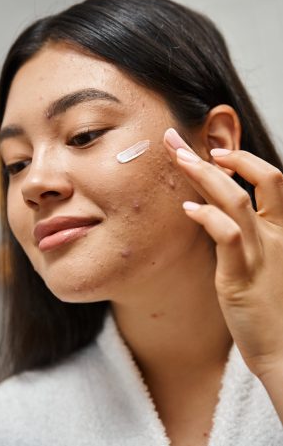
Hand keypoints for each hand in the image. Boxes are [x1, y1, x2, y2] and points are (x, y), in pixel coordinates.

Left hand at [164, 128, 282, 379]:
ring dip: (205, 177)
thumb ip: (248, 236)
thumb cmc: (272, 308)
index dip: (244, 159)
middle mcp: (277, 236)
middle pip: (257, 179)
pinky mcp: (242, 278)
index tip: (215, 151)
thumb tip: (215, 213)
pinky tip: (187, 210)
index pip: (271, 180)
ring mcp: (262, 255)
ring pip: (238, 201)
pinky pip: (227, 237)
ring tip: (179, 161)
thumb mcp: (267, 263)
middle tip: (177, 141)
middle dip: (216, 156)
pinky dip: (207, 218)